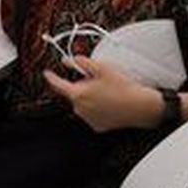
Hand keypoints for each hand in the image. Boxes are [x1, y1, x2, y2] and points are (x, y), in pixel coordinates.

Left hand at [43, 55, 163, 132]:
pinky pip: (92, 114)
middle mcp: (80, 109)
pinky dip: (97, 108)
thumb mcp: (101, 68)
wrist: (140, 106)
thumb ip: (81, 62)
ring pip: (83, 104)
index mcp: (78, 95)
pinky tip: (109, 103)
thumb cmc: (122, 87)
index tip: (47, 73)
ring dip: (89, 97)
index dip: (51, 77)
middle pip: (73, 93)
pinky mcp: (98, 126)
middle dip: (81, 86)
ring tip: (107, 92)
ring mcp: (88, 119)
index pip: (58, 85)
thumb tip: (68, 61)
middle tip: (97, 81)